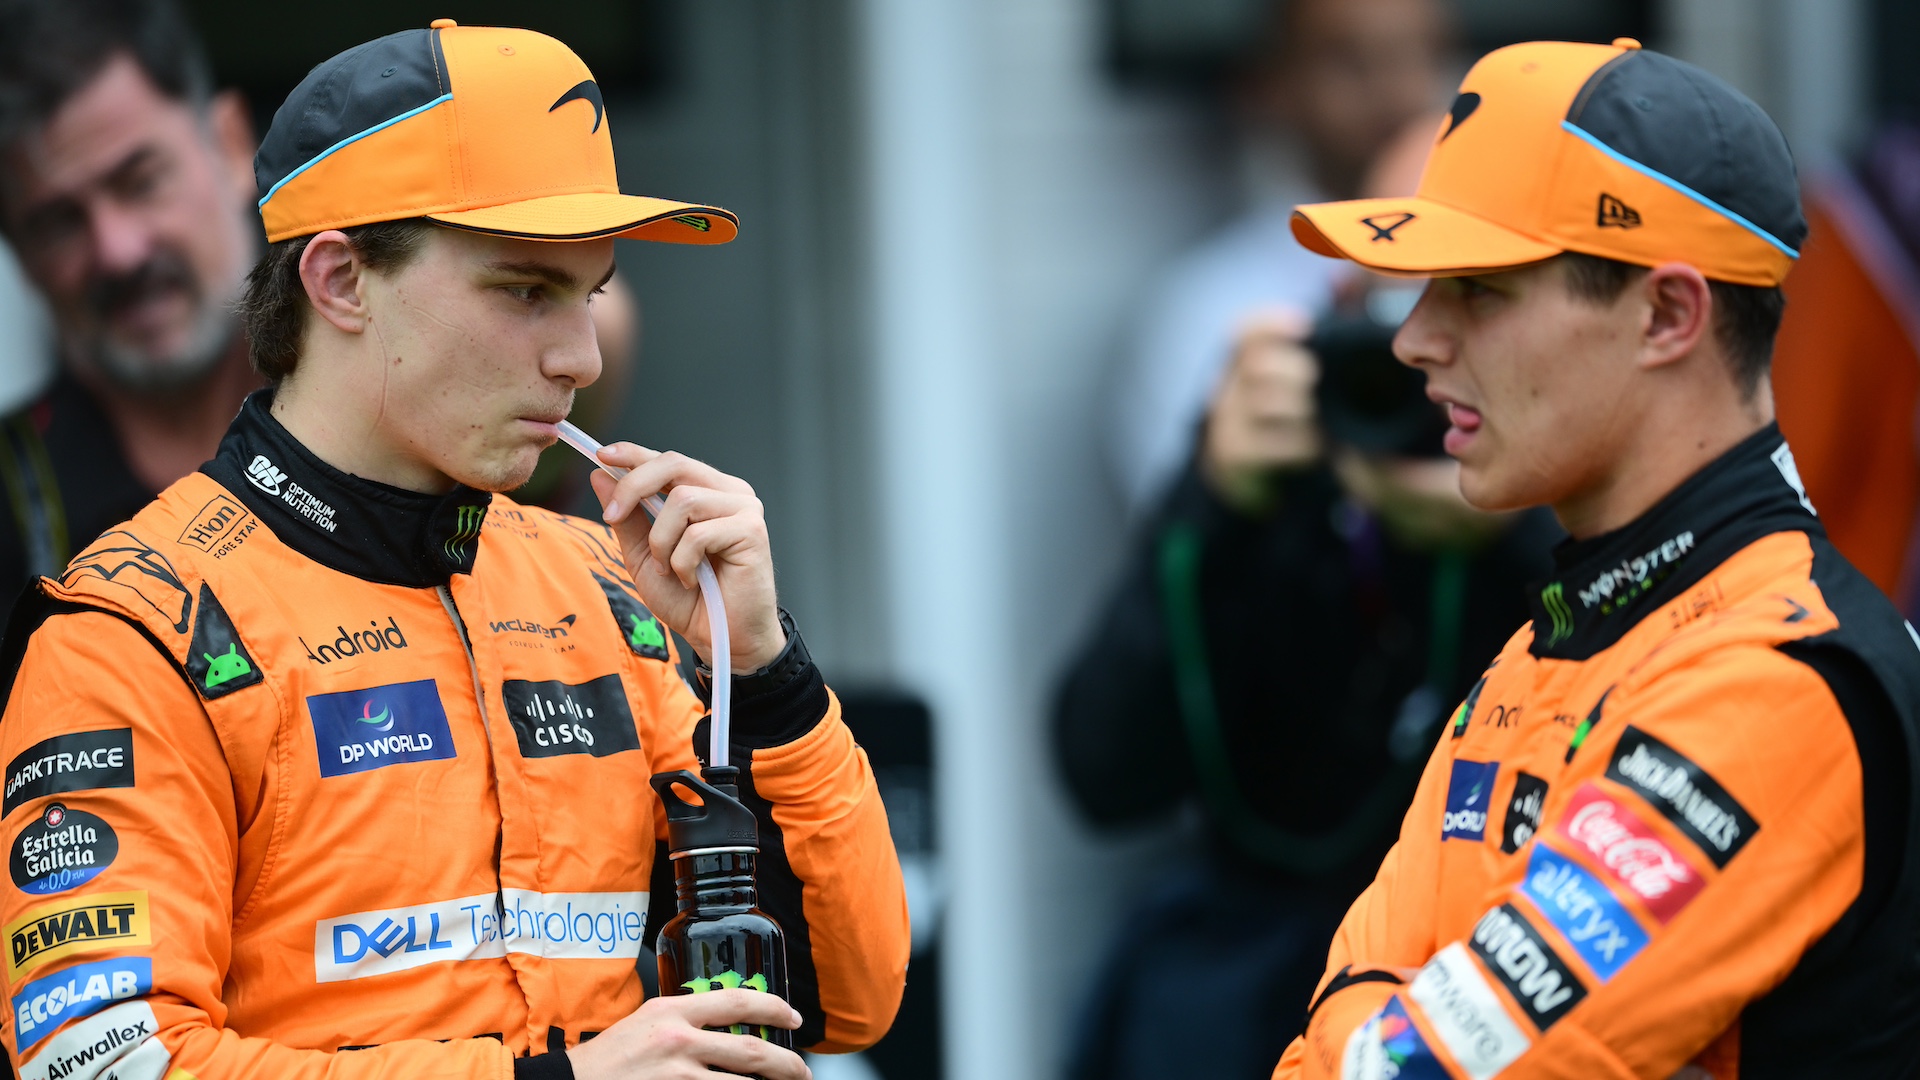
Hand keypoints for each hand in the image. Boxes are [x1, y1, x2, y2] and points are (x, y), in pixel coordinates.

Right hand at [567, 990, 810, 1079]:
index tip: (793, 1018)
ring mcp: (676, 1076)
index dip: (774, 1009)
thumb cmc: (611, 1056)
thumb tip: (729, 1021)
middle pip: (751, 1051)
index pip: (738, 1001)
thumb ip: (686, 1018)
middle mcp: (678, 1041)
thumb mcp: (648, 1020)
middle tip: (803, 1072)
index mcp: (672, 1010)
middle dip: (787, 1065)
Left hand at [588, 445, 787, 670]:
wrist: (720, 639)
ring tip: (669, 568)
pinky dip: (682, 561)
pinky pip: (698, 533)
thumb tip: (601, 476)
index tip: (601, 455)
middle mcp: (729, 492)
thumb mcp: (644, 556)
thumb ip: (627, 518)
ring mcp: (744, 509)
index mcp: (707, 492)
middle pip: (675, 464)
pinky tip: (691, 580)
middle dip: (634, 487)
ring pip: (683, 500)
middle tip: (612, 517)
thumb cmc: (689, 599)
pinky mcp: (752, 531)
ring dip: (662, 541)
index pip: (669, 461)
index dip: (634, 454)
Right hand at [1202, 308, 1320, 512]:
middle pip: (1257, 366)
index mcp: (1240, 354)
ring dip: (1300, 408)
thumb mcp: (1293, 361)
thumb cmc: (1283, 399)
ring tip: (1320, 413)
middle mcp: (1226, 384)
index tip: (1305, 325)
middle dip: (1293, 370)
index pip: (1247, 330)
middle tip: (1315, 378)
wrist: (1242, 460)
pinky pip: (1271, 444)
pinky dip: (1301, 443)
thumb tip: (1347, 279)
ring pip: (1264, 405)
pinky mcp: (1235, 453)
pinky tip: (1318, 444)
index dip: (1273, 324)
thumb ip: (1326, 320)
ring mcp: (1227, 419)